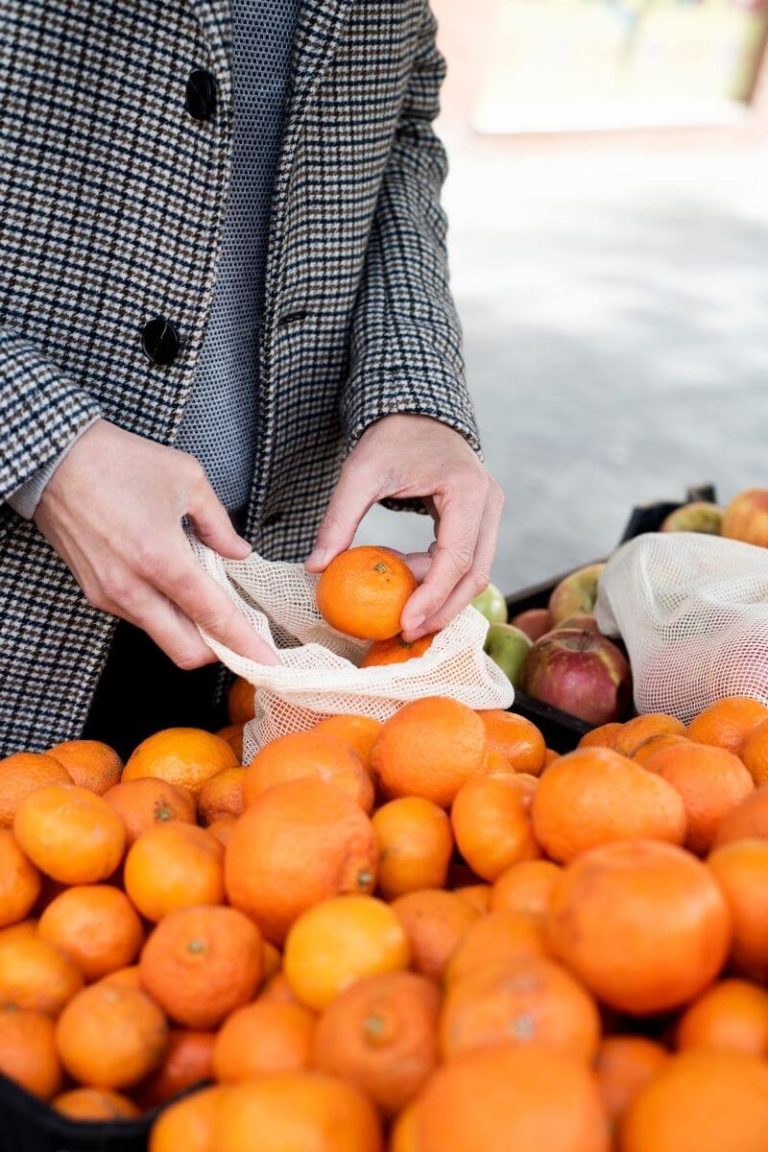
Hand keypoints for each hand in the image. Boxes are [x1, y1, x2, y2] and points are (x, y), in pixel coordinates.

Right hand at [35, 420, 278, 667]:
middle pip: (186, 651)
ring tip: (209, 600)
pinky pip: (141, 618)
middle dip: (219, 651)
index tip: (269, 661)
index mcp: (162, 559)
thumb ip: (219, 525)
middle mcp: (133, 588)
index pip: (214, 618)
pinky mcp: (95, 593)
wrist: (54, 458)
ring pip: (163, 636)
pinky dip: (166, 613)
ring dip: (191, 630)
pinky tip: (174, 586)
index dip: (247, 645)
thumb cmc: (119, 461)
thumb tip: (238, 553)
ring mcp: (110, 595)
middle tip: (242, 636)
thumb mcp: (187, 479)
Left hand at [305, 415, 503, 639]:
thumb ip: (339, 520)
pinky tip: (406, 581)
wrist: (414, 410)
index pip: (456, 559)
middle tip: (407, 633)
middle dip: (443, 610)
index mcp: (467, 491)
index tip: (403, 624)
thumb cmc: (389, 438)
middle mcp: (489, 502)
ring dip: (442, 598)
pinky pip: (467, 559)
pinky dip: (440, 578)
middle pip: (476, 574)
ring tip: (401, 609)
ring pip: (476, 572)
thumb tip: (315, 567)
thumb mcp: (359, 474)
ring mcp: (489, 511)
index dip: (431, 597)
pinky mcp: (480, 518)